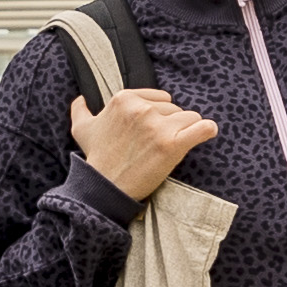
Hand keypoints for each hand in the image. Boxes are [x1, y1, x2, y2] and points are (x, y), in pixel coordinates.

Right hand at [67, 82, 215, 198]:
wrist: (105, 188)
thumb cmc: (96, 159)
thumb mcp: (82, 129)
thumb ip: (80, 110)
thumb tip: (80, 99)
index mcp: (124, 99)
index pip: (160, 98)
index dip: (160, 114)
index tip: (152, 131)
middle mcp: (141, 109)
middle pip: (175, 109)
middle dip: (171, 125)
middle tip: (158, 145)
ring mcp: (157, 126)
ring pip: (190, 118)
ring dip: (186, 132)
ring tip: (174, 147)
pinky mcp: (172, 144)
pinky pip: (203, 128)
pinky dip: (207, 130)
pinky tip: (206, 133)